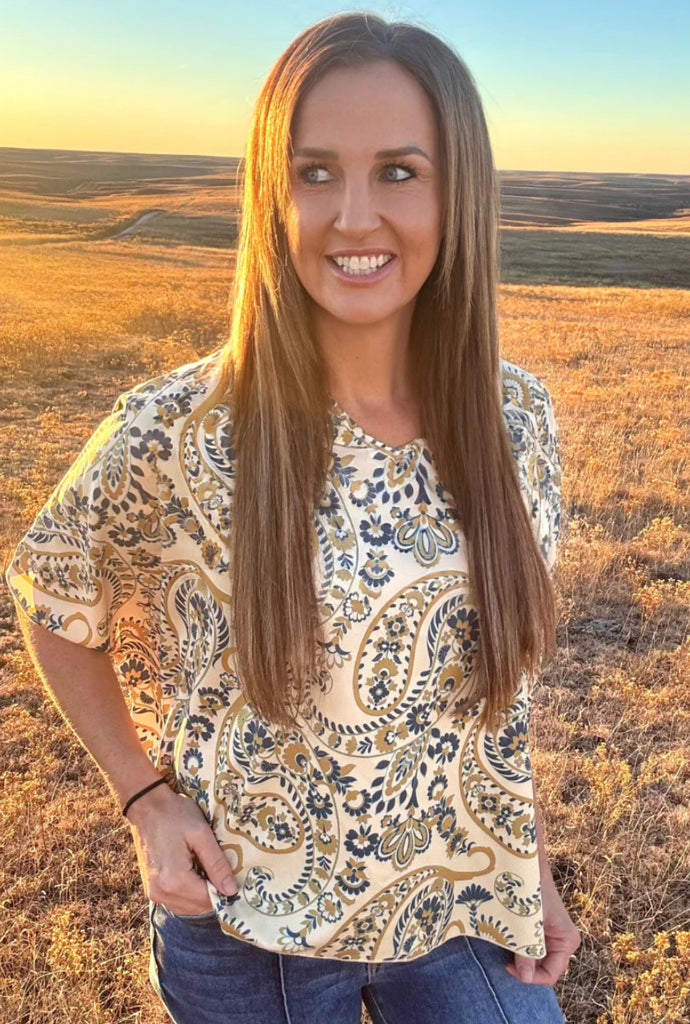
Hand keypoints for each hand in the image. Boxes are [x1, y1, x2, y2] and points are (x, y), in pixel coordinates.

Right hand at [125, 783, 238, 915]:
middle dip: (214, 893)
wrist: (146, 806)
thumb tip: (231, 890)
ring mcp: (154, 893)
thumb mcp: (201, 834)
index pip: (208, 900)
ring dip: (201, 894)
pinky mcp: (151, 889)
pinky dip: (189, 893)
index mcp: (175, 881)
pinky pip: (176, 901)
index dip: (225, 891)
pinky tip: (194, 872)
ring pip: (188, 907)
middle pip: (198, 907)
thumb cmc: (175, 815)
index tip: (234, 876)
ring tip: (208, 869)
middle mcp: (161, 894)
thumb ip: (216, 864)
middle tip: (222, 871)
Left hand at [505, 876, 580, 985]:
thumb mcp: (528, 923)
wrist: (524, 863)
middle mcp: (562, 941)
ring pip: (534, 958)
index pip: (550, 974)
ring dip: (518, 955)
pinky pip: (528, 946)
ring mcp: (551, 935)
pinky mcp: (539, 929)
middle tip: (503, 956)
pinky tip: (505, 937)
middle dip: (524, 966)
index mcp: (567, 941)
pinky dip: (517, 946)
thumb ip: (527, 950)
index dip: (530, 976)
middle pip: (542, 968)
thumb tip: (526, 977)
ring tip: (504, 943)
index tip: (507, 965)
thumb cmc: (529, 889)